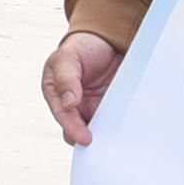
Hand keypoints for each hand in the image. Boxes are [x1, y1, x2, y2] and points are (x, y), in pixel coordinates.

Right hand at [42, 30, 123, 145]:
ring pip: (97, 129)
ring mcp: (94, 108)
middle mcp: (74, 105)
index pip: (63, 116)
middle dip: (87, 138)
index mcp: (57, 94)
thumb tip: (68, 103)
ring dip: (105, 135)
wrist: (108, 39)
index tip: (85, 138)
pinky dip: (119, 127)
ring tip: (115, 140)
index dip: (73, 129)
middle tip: (101, 145)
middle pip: (78, 130)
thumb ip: (65, 79)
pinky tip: (126, 129)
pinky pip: (115, 122)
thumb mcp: (67, 57)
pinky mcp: (112, 108)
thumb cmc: (82, 46)